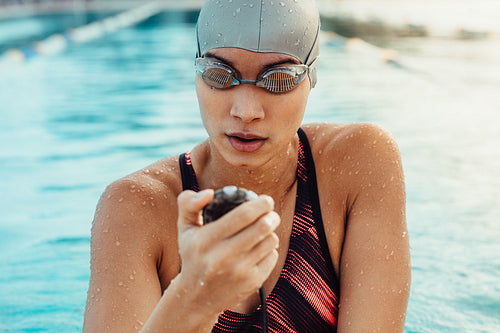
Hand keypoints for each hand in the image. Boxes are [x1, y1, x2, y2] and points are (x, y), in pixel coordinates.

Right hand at [176, 189, 279, 312]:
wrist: (195, 297)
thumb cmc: (193, 254)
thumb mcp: (185, 228)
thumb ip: (189, 203)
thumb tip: (209, 192)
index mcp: (206, 240)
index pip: (243, 215)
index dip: (260, 204)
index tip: (266, 200)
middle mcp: (222, 257)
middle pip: (262, 226)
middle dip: (271, 215)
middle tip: (270, 212)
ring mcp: (239, 272)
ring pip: (270, 241)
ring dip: (270, 232)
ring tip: (263, 231)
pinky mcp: (252, 283)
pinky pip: (272, 256)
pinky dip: (268, 249)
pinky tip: (258, 249)